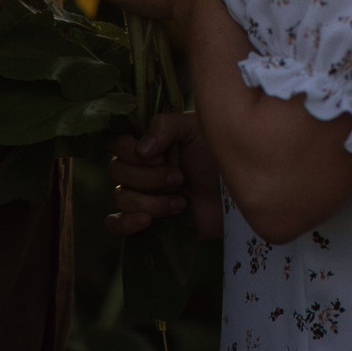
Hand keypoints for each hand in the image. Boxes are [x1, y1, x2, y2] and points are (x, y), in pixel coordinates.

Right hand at [104, 111, 222, 239]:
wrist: (237, 198)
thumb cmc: (217, 158)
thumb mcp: (196, 129)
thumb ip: (165, 125)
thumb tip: (141, 150)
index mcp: (148, 144)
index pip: (114, 142)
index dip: (129, 150)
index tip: (159, 155)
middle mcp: (140, 169)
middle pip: (116, 171)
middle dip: (148, 177)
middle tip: (180, 177)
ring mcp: (142, 197)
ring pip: (120, 199)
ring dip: (152, 201)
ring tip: (181, 203)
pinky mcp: (147, 223)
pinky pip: (114, 224)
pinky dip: (124, 223)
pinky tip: (147, 221)